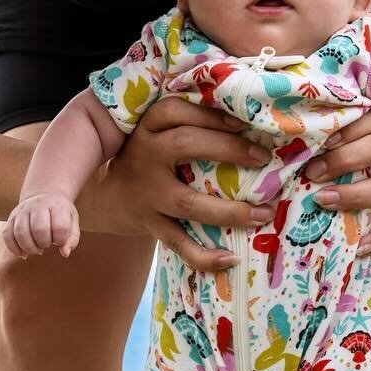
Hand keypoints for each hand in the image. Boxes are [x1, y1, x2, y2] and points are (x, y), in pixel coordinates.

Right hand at [3, 190, 80, 260]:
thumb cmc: (61, 214)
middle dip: (44, 243)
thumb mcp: (72, 221)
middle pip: (38, 229)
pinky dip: (14, 249)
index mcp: (57, 205)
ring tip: (36, 249)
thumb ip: (72, 238)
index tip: (60, 240)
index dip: (60, 239)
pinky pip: (7, 235)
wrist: (45, 196)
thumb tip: (65, 253)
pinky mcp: (11, 218)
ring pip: (20, 233)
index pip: (60, 227)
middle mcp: (38, 205)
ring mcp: (22, 211)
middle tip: (46, 244)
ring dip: (29, 248)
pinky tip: (24, 253)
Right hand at [78, 98, 275, 271]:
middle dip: (228, 149)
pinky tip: (230, 258)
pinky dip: (203, 256)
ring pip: (188, 202)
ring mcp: (148, 194)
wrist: (107, 196)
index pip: (176, 111)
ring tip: (263, 213)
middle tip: (263, 158)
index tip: (244, 122)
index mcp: (149, 127)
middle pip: (186, 144)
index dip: (210, 115)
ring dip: (228, 210)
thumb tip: (250, 120)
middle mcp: (146, 155)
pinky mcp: (150, 224)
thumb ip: (191, 124)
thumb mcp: (158, 132)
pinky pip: (179, 243)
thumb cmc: (150, 157)